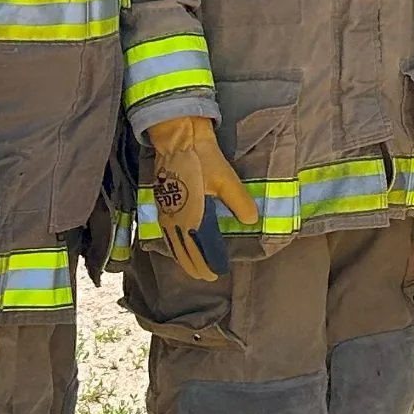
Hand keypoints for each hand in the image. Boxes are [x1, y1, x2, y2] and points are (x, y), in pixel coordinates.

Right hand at [146, 115, 258, 283]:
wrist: (178, 137)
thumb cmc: (202, 157)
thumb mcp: (226, 179)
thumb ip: (239, 202)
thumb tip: (251, 220)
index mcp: (190, 216)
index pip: (197, 249)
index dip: (205, 263)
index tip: (215, 274)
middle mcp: (174, 218)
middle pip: (182, 250)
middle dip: (193, 264)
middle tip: (204, 276)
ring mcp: (165, 210)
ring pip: (171, 242)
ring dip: (181, 255)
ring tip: (190, 266)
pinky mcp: (161, 201)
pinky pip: (166, 230)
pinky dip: (172, 242)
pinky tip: (177, 243)